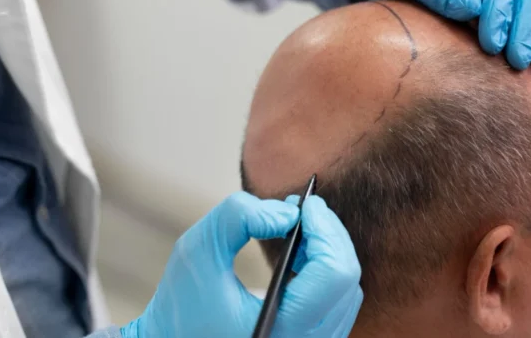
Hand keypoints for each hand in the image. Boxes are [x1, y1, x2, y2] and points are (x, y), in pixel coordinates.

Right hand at [120, 192, 362, 337]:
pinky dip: (326, 271)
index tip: (308, 205)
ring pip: (348, 293)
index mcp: (278, 328)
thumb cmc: (181, 306)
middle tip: (308, 208)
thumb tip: (287, 213)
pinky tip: (303, 253)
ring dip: (330, 252)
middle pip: (347, 281)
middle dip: (330, 235)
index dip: (325, 230)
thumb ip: (238, 217)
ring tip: (302, 228)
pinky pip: (339, 305)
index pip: (333, 275)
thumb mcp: (197, 250)